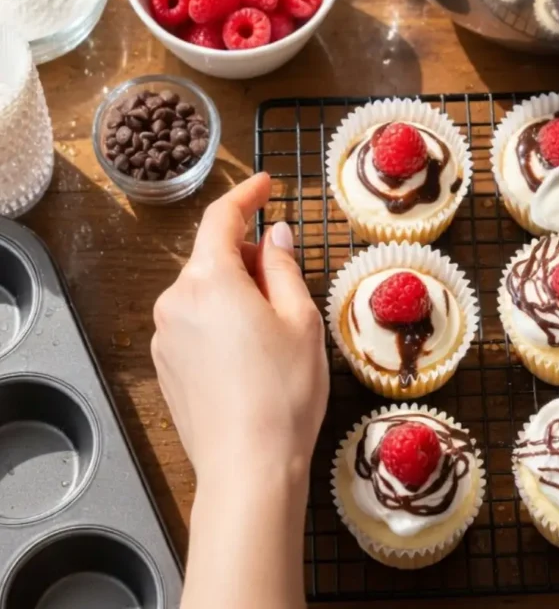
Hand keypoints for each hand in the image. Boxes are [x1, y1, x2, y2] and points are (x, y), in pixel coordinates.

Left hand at [152, 172, 327, 481]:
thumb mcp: (299, 318)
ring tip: (276, 330)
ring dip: (236, 292)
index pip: (222, 219)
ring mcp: (165, 335)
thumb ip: (282, 266)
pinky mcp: (165, 366)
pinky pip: (194, 323)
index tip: (266, 183)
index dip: (246, 195)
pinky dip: (221, 321)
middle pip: (213, 258)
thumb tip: (275, 235)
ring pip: (204, 292)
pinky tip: (251, 355)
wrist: (247, 469)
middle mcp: (175, 301)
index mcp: (209, 280)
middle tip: (289, 283)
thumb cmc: (284, 392)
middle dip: (249, 258)